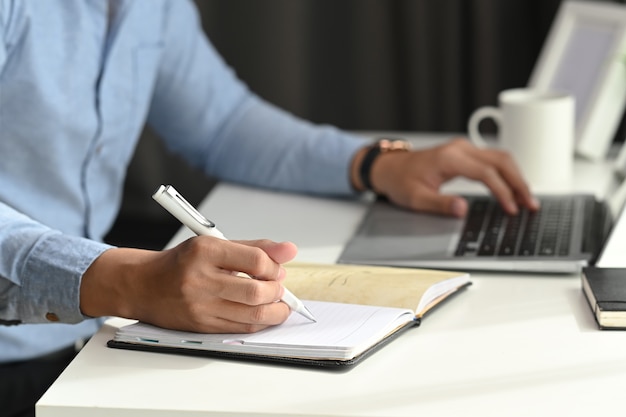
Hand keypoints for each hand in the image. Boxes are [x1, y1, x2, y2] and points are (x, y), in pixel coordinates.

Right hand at [80, 238, 297, 332]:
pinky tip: (261, 313)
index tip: (277, 269)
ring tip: (276, 303)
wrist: (142, 285)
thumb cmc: (181, 263)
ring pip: (253, 315)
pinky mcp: (200, 326)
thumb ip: (254, 247)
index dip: (274, 267)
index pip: (255, 260)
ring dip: (274, 311)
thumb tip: (290, 250)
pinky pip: (241, 328)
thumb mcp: (214, 244)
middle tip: (278, 288)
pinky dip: (258, 322)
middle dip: (277, 292)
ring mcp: (200, 306)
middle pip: (256, 292)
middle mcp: (200, 279)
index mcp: (205, 251)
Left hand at [363, 138, 538, 216]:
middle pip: (501, 160)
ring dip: (516, 176)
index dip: (502, 191)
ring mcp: (464, 148)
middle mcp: (460, 148)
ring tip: (527, 198)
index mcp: (449, 158)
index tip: (512, 209)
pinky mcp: (465, 152)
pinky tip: (514, 186)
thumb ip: (439, 204)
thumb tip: (462, 209)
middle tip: (531, 204)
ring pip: (500, 157)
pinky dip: (507, 172)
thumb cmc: (400, 181)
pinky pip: (493, 159)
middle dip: (519, 182)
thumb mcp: (415, 199)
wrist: (389, 167)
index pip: (485, 173)